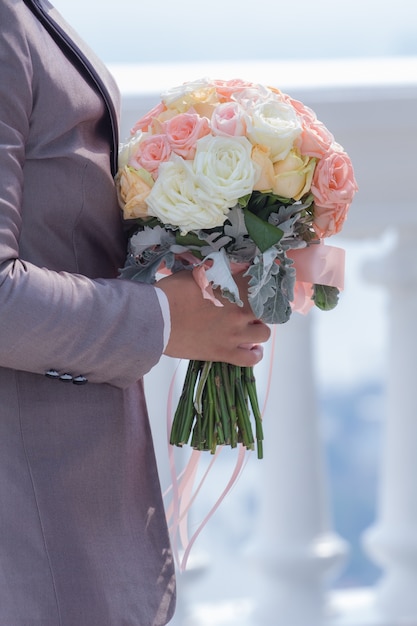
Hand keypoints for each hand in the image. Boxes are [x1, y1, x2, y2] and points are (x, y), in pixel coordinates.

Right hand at [156, 270, 270, 366]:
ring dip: (258, 330)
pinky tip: (253, 350)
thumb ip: (214, 276)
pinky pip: (250, 359)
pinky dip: (255, 354)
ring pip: (263, 333)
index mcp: (233, 289)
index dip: (254, 285)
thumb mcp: (195, 275)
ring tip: (250, 329)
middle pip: (264, 309)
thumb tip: (220, 274)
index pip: (257, 284)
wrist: (156, 319)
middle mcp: (239, 311)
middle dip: (257, 308)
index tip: (248, 288)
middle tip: (246, 309)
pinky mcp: (224, 353)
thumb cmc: (171, 294)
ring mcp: (234, 334)